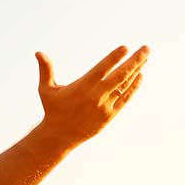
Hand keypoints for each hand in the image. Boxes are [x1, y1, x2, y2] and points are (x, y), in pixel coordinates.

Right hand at [34, 44, 148, 145]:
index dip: (114, 58)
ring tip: (146, 57)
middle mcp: (96, 96)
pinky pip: (125, 99)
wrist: (60, 136)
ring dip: (136, 71)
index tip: (125, 47)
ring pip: (124, 86)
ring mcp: (105, 106)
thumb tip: (38, 52)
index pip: (102, 69)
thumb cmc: (53, 109)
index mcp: (82, 86)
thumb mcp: (46, 89)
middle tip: (146, 48)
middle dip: (135, 61)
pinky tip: (140, 76)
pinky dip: (133, 88)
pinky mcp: (109, 116)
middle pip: (120, 76)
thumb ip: (46, 70)